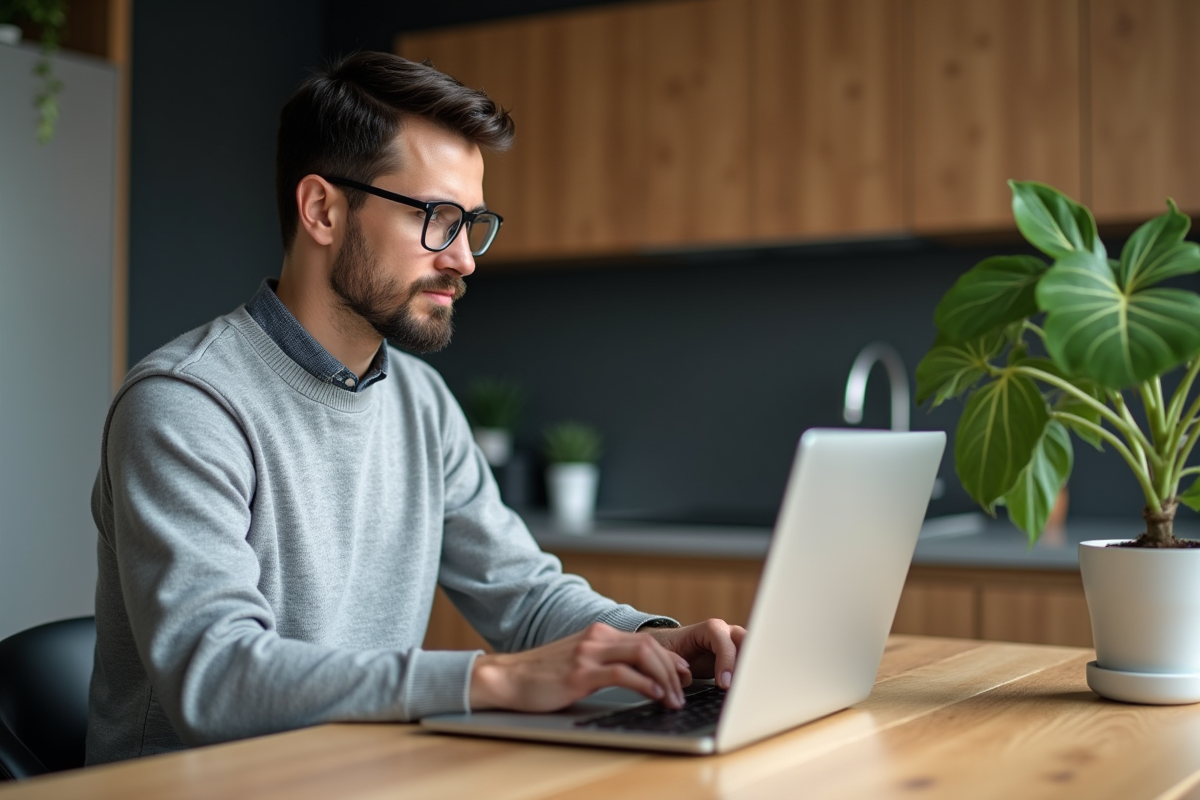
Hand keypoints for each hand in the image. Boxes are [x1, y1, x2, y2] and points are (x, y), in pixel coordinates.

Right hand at [469, 622, 691, 711]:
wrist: (507, 678)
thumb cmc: (542, 675)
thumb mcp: (579, 662)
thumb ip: (605, 663)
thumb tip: (636, 677)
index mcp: (599, 634)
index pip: (646, 640)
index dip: (670, 658)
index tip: (684, 676)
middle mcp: (596, 638)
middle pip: (649, 646)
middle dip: (673, 669)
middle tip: (685, 690)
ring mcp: (587, 653)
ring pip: (642, 656)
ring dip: (665, 678)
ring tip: (675, 699)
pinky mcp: (579, 673)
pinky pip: (622, 674)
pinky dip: (645, 684)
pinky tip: (655, 695)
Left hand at [643, 619, 745, 689]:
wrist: (677, 646)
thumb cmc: (672, 647)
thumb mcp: (668, 653)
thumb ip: (673, 662)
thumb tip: (685, 675)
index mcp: (711, 628)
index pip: (724, 642)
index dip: (726, 662)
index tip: (723, 685)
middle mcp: (728, 633)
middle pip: (748, 643)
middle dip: (747, 665)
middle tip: (742, 688)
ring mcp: (738, 644)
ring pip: (754, 654)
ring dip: (752, 673)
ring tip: (746, 693)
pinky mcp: (741, 657)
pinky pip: (751, 666)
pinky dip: (751, 678)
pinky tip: (746, 693)